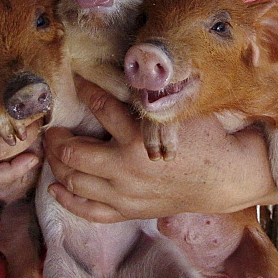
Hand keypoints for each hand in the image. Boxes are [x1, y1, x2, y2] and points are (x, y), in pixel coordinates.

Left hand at [44, 78, 277, 222]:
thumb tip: (134, 67)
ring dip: (57, 164)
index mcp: (138, 137)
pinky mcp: (128, 210)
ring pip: (75, 180)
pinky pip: (89, 210)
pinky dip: (68, 199)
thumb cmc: (206, 138)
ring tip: (54, 150)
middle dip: (57, 137)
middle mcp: (126, 167)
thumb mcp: (180, 110)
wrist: (224, 178)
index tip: (75, 79)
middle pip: (72, 152)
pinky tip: (55, 186)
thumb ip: (153, 95)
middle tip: (53, 126)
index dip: (84, 88)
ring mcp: (125, 193)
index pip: (99, 106)